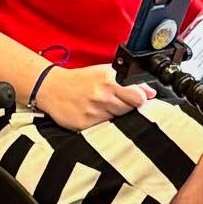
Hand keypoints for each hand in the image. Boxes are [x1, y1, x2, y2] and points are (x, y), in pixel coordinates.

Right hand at [33, 64, 155, 129]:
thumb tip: (150, 92)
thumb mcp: (105, 73)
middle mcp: (102, 95)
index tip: (137, 100)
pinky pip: (104, 129)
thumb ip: (130, 82)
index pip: (138, 97)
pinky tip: (95, 116)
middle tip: (116, 103)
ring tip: (104, 109)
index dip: (140, 100)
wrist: (52, 88)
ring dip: (115, 117)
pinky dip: (103, 125)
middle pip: (130, 110)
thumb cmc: (80, 81)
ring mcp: (94, 111)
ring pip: (119, 121)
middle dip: (127, 108)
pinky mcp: (86, 125)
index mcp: (110, 80)